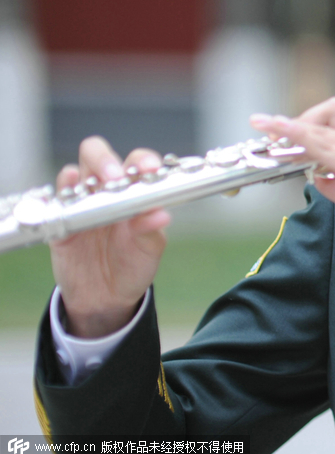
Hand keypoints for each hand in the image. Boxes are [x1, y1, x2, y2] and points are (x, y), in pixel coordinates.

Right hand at [50, 137, 170, 337]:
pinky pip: (54, 202)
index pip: (137, 163)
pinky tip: (67, 197)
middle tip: (114, 177)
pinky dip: (59, 196)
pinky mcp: (61, 222)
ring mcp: (82, 203)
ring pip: (75, 172)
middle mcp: (106, 191)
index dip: (143, 160)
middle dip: (105, 160)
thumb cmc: (133, 264)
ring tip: (94, 186)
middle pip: (99, 155)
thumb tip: (161, 215)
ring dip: (81, 175)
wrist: (107, 298)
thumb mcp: (148, 250)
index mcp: (134, 191)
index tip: (150, 169)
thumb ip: (151, 231)